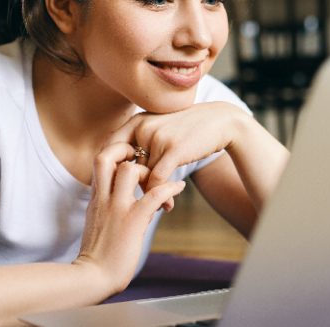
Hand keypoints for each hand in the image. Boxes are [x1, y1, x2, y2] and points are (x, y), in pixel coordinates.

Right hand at [76, 143, 185, 293]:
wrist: (92, 277)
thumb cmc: (98, 256)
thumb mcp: (99, 225)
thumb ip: (113, 209)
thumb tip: (141, 204)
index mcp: (95, 199)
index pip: (99, 162)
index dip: (115, 153)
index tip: (131, 157)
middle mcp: (103, 199)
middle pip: (106, 156)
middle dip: (125, 149)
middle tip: (143, 157)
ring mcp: (117, 208)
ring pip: (130, 170)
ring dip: (148, 170)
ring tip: (161, 177)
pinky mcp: (132, 221)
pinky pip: (154, 195)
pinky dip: (170, 188)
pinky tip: (179, 187)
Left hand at [105, 102, 245, 193]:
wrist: (220, 121)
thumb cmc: (189, 130)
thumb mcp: (160, 129)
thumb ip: (141, 143)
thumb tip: (120, 167)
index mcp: (136, 121)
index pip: (110, 148)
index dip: (109, 170)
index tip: (114, 189)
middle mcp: (143, 126)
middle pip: (127, 166)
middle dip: (132, 188)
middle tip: (135, 204)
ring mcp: (157, 137)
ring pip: (143, 176)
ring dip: (150, 196)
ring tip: (158, 207)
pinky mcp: (173, 149)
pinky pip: (158, 180)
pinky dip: (161, 196)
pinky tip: (168, 203)